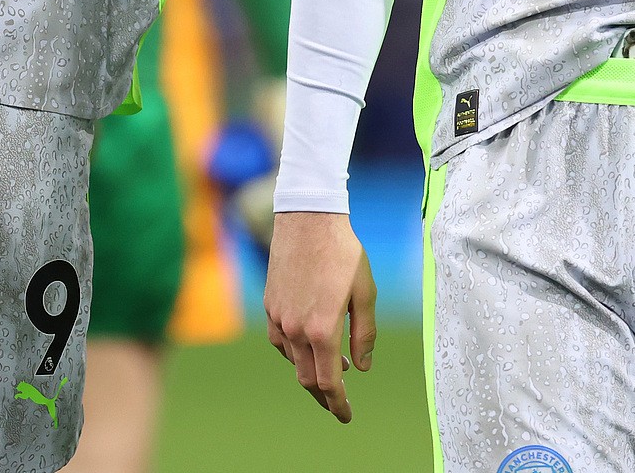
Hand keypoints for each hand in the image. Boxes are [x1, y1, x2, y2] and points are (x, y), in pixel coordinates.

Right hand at [265, 211, 377, 422]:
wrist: (308, 218)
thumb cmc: (343, 253)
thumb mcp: (364, 293)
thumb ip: (364, 335)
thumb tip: (362, 368)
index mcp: (323, 330)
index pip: (329, 383)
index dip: (338, 403)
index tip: (346, 415)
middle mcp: (296, 329)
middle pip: (307, 379)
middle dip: (324, 396)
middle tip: (339, 403)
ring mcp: (279, 317)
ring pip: (293, 361)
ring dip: (311, 371)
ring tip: (335, 369)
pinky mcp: (270, 305)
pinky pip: (280, 341)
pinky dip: (294, 352)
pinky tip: (308, 346)